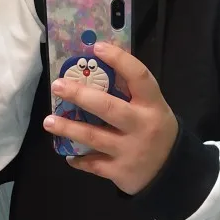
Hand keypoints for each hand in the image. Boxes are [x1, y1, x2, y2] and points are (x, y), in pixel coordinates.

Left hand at [43, 43, 179, 194]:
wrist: (171, 172)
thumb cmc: (156, 132)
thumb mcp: (153, 110)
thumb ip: (131, 95)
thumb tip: (95, 72)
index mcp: (152, 105)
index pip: (138, 76)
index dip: (119, 60)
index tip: (97, 48)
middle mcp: (141, 126)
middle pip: (107, 107)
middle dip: (80, 95)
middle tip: (57, 86)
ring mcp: (129, 150)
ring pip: (94, 137)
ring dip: (68, 128)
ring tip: (48, 121)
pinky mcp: (120, 171)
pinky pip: (93, 164)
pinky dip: (78, 160)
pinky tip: (68, 154)